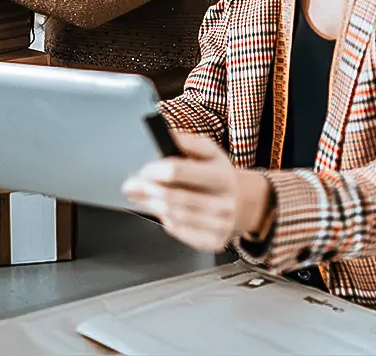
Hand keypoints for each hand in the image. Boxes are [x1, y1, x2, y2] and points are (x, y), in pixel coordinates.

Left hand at [122, 131, 273, 252]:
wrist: (244, 203)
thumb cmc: (218, 174)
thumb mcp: (210, 151)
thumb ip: (186, 141)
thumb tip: (164, 134)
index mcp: (221, 175)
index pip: (176, 171)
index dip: (153, 170)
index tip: (141, 170)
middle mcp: (224, 202)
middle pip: (172, 197)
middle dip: (146, 190)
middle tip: (131, 186)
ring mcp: (220, 224)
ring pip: (173, 216)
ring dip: (151, 205)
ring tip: (142, 197)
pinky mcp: (214, 242)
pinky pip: (181, 233)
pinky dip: (167, 222)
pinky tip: (163, 213)